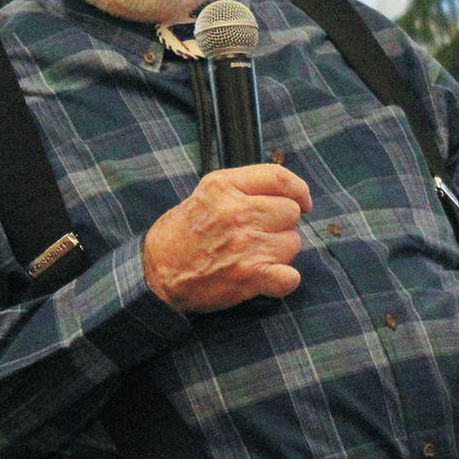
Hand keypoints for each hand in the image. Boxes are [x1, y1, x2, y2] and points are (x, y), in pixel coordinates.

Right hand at [143, 164, 311, 312]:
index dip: (299, 190)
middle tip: (261, 236)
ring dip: (280, 252)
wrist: (156, 274)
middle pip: (291, 212)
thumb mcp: (206, 194)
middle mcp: (238, 212)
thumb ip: (242, 187)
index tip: (303, 201)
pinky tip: (269, 278)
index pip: (280, 177)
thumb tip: (284, 190)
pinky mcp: (250, 275)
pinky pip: (290, 277)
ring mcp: (246, 244)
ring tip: (254, 256)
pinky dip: (284, 280)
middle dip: (282, 225)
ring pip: (293, 244)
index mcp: (225, 187)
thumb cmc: (181, 234)